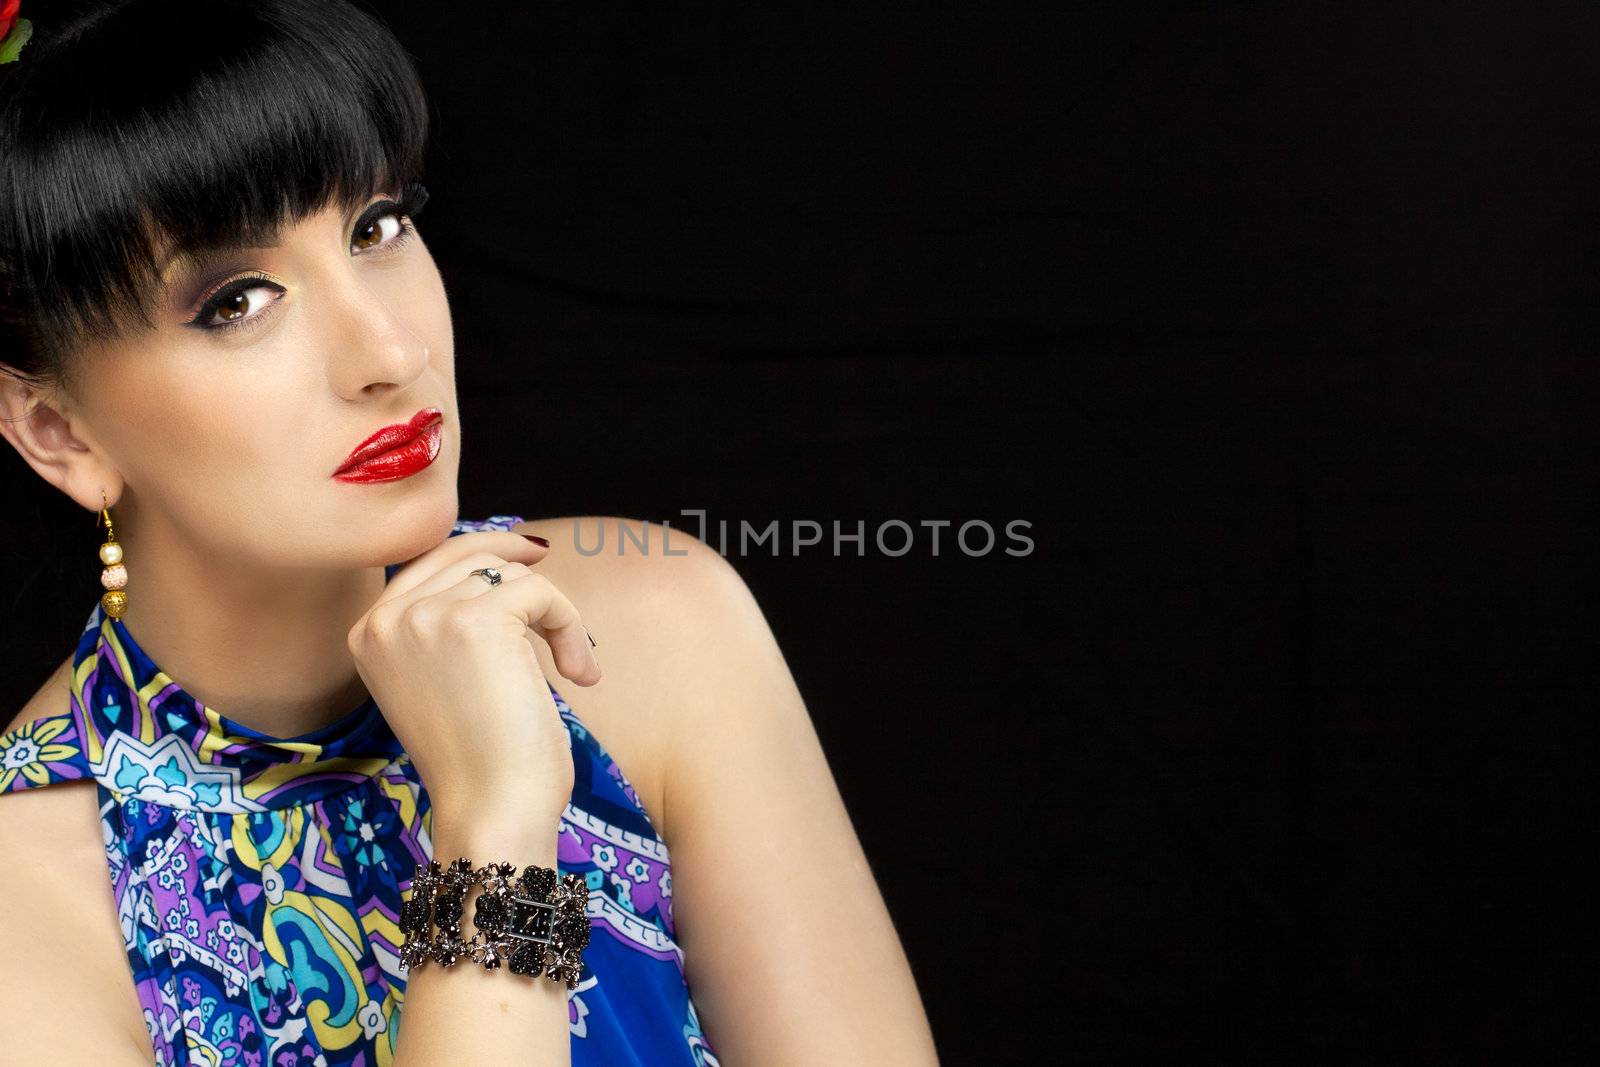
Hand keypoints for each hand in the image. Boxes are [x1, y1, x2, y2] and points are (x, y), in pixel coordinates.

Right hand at [345, 531, 600, 826]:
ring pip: (510, 574)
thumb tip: (501, 561)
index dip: (484, 553)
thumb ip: (449, 627)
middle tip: (562, 593)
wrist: (491, 813)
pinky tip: (579, 674)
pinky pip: (541, 592)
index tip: (530, 556)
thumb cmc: (481, 764)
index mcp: (367, 634)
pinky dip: (571, 626)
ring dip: (555, 616)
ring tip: (573, 670)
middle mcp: (384, 619)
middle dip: (523, 572)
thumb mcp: (444, 682)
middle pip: (468, 554)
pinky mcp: (474, 621)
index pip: (428, 561)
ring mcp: (425, 617)